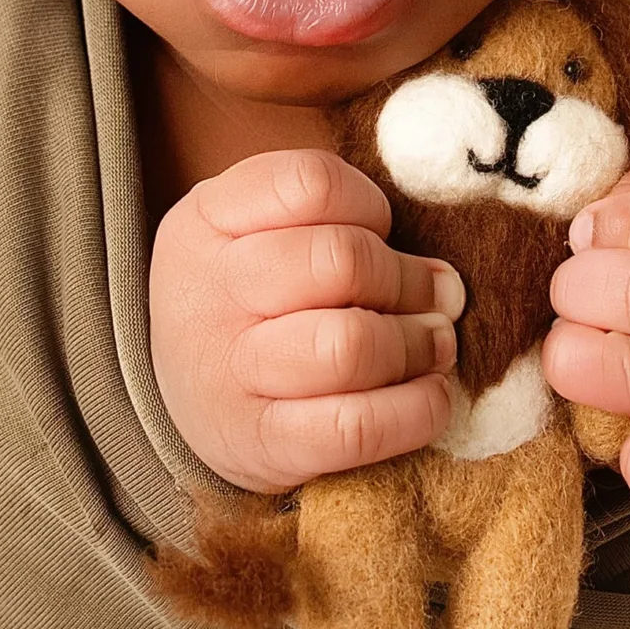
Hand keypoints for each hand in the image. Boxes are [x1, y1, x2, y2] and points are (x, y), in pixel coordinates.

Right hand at [149, 150, 463, 493]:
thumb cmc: (249, 304)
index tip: (381, 234)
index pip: (312, 184)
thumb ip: (334, 225)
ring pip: (350, 345)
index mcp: (205, 222)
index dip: (371, 206)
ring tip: (436, 345)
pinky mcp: (260, 444)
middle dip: (411, 281)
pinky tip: (430, 396)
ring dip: (418, 344)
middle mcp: (206, 294)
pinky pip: (355, 427)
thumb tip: (443, 278)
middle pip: (341, 261)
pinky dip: (416, 410)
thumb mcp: (257, 235)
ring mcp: (227, 375)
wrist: (186, 405)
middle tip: (440, 298)